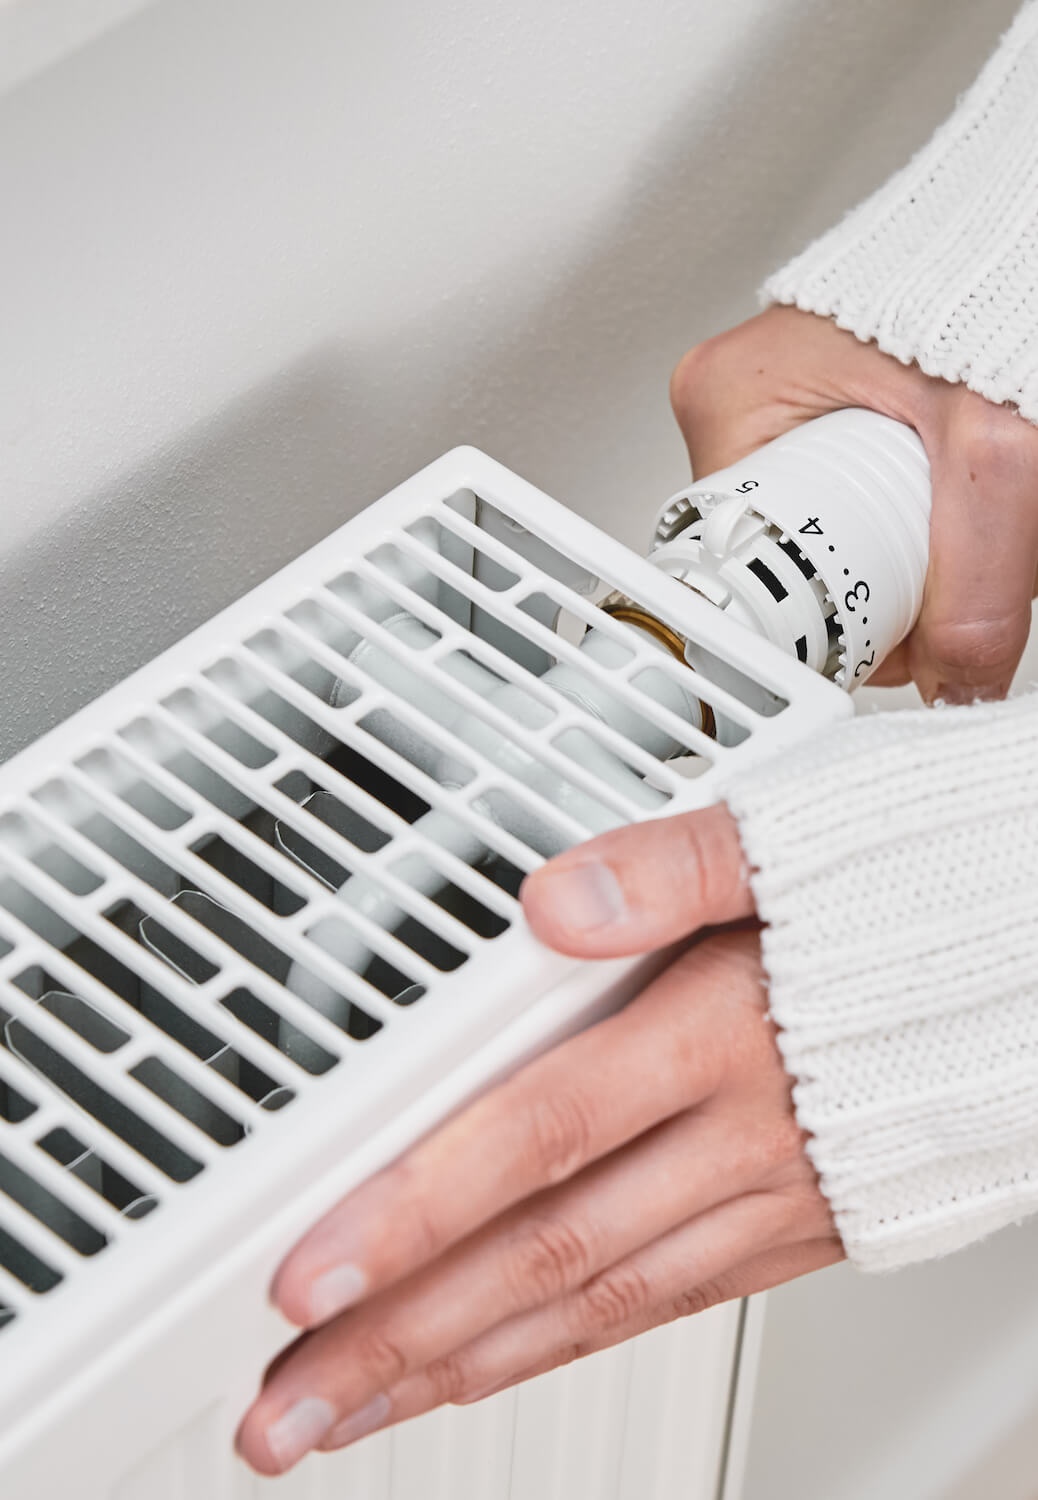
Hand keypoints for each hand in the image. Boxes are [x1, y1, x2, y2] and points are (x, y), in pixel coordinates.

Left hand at [236, 806, 840, 1474]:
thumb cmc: (948, 884)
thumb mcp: (814, 837)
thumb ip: (679, 862)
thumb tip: (554, 898)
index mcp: (727, 1031)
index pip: (535, 1137)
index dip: (414, 1213)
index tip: (309, 1281)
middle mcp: (749, 1135)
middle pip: (546, 1258)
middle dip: (402, 1343)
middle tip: (287, 1411)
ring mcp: (783, 1195)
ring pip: (603, 1307)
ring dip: (469, 1366)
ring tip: (362, 1414)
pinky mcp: (815, 1220)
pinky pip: (674, 1303)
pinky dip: (572, 1343)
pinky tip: (510, 1357)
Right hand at [670, 305, 1037, 702]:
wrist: (1030, 228)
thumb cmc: (992, 281)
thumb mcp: (993, 447)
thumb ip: (980, 580)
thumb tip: (955, 683)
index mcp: (727, 398)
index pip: (743, 562)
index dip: (816, 619)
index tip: (870, 638)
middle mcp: (735, 403)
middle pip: (791, 556)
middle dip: (873, 592)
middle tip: (938, 572)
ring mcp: (776, 408)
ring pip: (825, 537)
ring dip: (895, 562)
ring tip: (951, 522)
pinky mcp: (818, 413)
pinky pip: (846, 502)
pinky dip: (904, 525)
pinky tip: (944, 507)